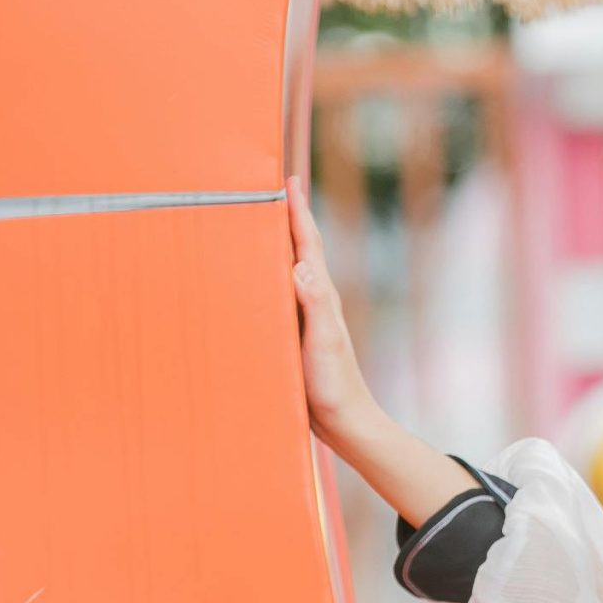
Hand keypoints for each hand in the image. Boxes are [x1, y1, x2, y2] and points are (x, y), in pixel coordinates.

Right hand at [286, 173, 379, 447]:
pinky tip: (257, 283)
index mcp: (321, 296)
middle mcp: (316, 301)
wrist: (345, 422)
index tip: (288, 181)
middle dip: (286, 219)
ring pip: (288, 271)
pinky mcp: (297, 335)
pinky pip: (279, 296)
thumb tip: (301, 265)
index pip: (308, 245)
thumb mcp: (323, 343)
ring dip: (276, 245)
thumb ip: (315, 304)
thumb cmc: (334, 385)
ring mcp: (307, 318)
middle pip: (299, 250)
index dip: (298, 212)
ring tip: (259, 224)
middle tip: (270, 190)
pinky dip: (269, 278)